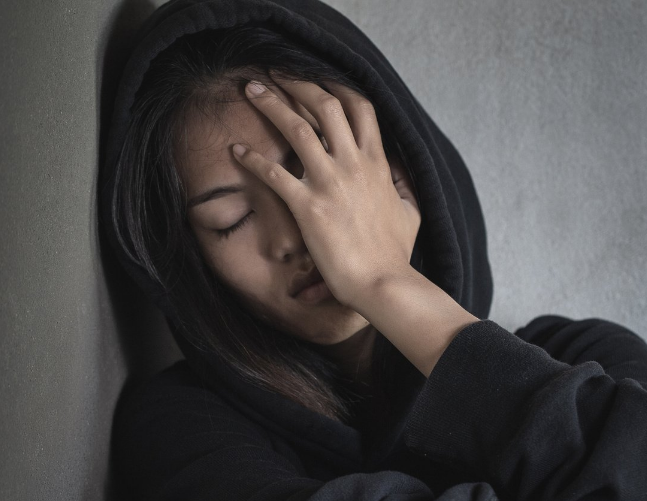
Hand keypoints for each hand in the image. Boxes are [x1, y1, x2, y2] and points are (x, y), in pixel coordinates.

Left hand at [231, 74, 420, 311]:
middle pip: (325, 106)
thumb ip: (403, 186)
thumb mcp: (411, 212)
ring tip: (249, 90)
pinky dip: (252, 158)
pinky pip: (274, 172)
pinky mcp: (307, 205)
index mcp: (377, 163)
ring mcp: (330, 182)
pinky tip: (236, 150)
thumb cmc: (395, 253)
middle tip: (275, 73)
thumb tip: (401, 175)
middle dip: (298, 82)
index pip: (359, 108)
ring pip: (296, 127)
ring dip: (269, 103)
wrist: (382, 282)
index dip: (336, 86)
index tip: (317, 78)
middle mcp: (353, 164)